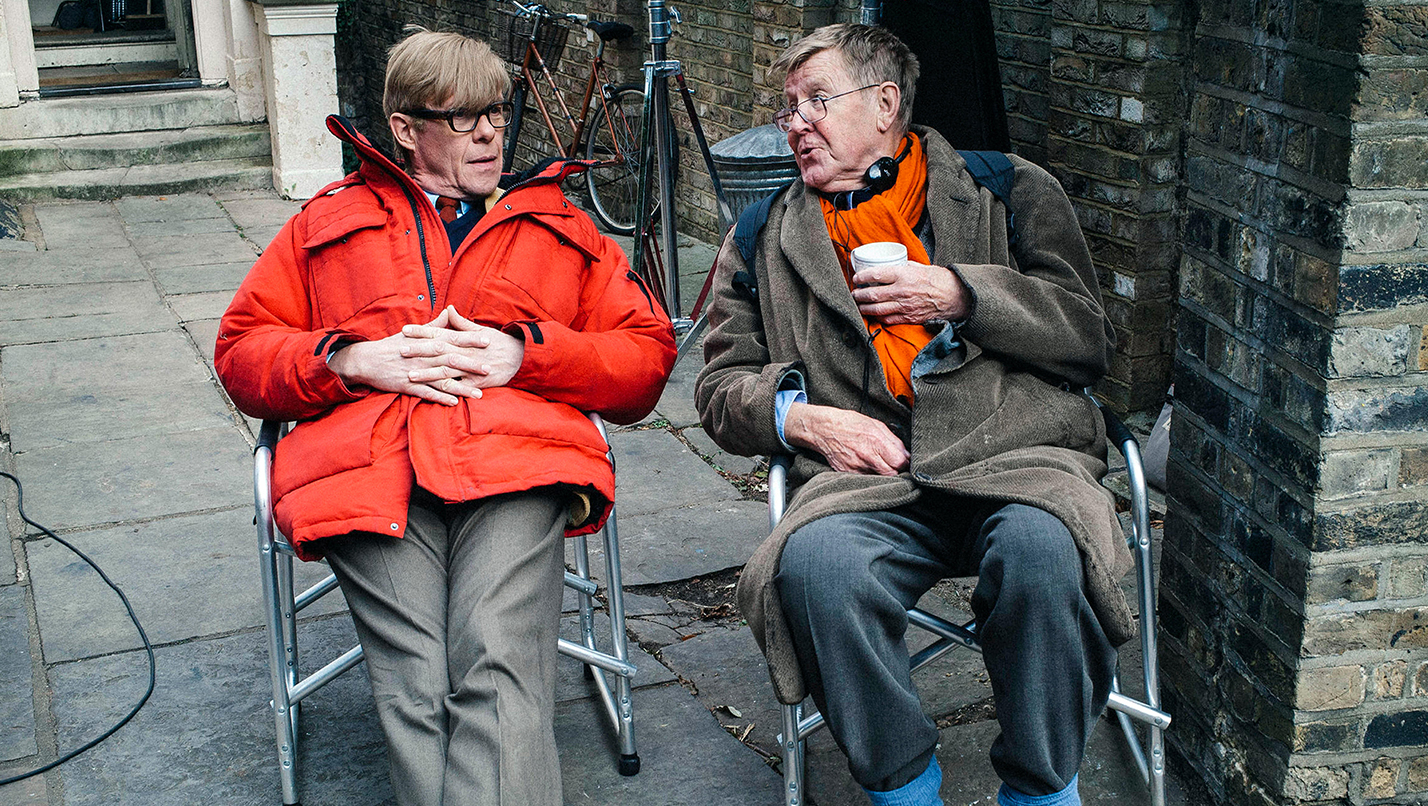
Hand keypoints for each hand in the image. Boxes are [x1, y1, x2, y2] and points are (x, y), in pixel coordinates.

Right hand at [326, 307, 523, 405]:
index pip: (451, 338)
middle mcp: (422, 356)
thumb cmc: (393, 346)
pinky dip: (441, 398)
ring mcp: (415, 371)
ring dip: (461, 387)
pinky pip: (427, 393)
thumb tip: (450, 312)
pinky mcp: (408, 386)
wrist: (367, 360)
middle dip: (471, 364)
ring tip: (479, 393)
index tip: (487, 340)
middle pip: (450, 359)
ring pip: (442, 379)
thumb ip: (435, 325)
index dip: (470, 339)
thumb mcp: (413, 333)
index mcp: (425, 341)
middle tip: (489, 368)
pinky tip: (455, 402)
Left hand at [398, 306, 525, 390]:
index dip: (421, 332)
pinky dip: (447, 392)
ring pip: (445, 371)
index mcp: (463, 339)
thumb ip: (461, 323)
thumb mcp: (480, 330)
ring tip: (410, 375)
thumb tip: (449, 309)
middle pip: (438, 351)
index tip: (404, 330)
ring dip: (427, 373)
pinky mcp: (477, 383)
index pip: (438, 333)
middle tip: (400, 351)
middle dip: (418, 351)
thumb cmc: (499, 342)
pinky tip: (433, 394)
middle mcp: (465, 352)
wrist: (521, 357)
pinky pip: (460, 388)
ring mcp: (471, 368)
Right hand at [783, 402, 909, 475]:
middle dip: (897, 471)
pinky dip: (870, 475)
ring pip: (880, 479)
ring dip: (883, 474)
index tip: (905, 461)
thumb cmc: (849, 424)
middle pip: (892, 474)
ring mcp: (857, 468)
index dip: (905, 463)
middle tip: (895, 466)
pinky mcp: (848, 474)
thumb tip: (906, 454)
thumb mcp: (875, 425)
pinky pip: (866, 479)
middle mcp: (867, 457)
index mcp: (876, 442)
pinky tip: (868, 467)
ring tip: (880, 465)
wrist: (823, 430)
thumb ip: (893, 440)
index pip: (900, 462)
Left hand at [850, 261, 968, 324]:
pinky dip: (878, 317)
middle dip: (858, 295)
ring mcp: (904, 307)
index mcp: (904, 275)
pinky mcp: (909, 318)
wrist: (957, 297)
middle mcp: (902, 291)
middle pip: (872, 295)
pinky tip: (874, 314)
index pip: (875, 275)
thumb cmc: (941, 280)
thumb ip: (904, 267)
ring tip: (858, 305)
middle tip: (853, 294)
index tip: (856, 278)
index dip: (861, 277)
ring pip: (876, 310)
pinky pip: (888, 320)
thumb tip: (891, 266)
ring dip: (864, 308)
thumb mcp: (921, 267)